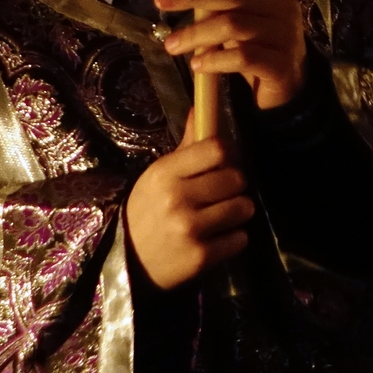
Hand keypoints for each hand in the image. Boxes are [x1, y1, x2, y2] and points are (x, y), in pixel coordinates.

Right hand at [125, 112, 252, 288]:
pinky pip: (241, 238)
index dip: (228, 155)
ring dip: (236, 214)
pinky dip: (232, 240)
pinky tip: (213, 240)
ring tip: (217, 219)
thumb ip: (187, 145)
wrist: (127, 265)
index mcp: (164, 173)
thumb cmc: (148, 213)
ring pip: (244, 207)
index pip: (218, 148)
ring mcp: (189, 228)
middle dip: (233, 187)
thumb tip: (202, 107)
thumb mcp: (158, 177)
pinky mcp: (200, 256)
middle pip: (237, 178)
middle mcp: (176, 198)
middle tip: (218, 196)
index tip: (224, 163)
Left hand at [156, 0, 305, 109]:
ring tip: (172, 45)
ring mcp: (285, 36)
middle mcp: (284, 9)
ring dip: (196, 34)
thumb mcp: (236, 15)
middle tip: (160, 0)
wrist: (286, 81)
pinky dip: (214, 59)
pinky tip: (198, 65)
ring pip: (234, 26)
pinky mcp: (281, 64)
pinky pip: (243, 57)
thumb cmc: (256, 42)